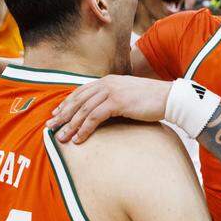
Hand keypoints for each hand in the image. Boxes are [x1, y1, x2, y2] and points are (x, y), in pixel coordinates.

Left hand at [46, 75, 171, 143]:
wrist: (169, 98)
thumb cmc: (151, 101)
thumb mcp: (128, 96)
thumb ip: (114, 100)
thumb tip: (102, 112)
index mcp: (108, 81)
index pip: (81, 92)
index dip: (67, 103)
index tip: (57, 115)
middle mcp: (107, 83)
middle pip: (78, 100)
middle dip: (63, 115)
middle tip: (51, 127)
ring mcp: (112, 91)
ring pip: (83, 109)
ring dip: (70, 125)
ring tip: (62, 138)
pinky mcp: (117, 102)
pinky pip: (94, 117)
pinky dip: (84, 129)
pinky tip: (78, 139)